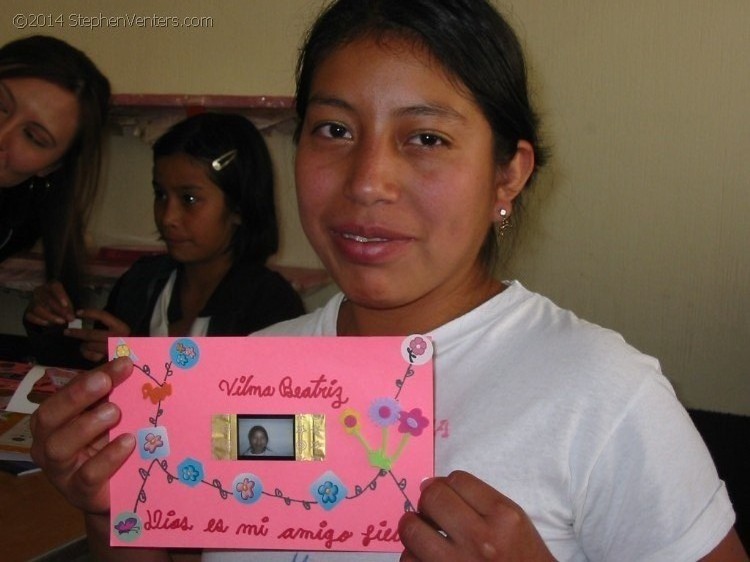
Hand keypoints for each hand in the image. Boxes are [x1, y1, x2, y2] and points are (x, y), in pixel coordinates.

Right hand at [24, 280, 74, 325]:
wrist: (47, 306)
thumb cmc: (60, 302)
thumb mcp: (66, 302)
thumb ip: (69, 309)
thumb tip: (71, 318)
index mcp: (51, 285)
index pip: (55, 287)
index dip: (60, 295)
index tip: (65, 305)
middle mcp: (40, 291)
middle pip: (48, 300)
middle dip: (60, 310)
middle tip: (69, 318)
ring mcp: (33, 300)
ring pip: (38, 308)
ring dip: (51, 316)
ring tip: (61, 321)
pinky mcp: (28, 310)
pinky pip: (30, 316)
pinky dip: (39, 321)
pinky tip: (49, 323)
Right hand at [30, 357, 135, 515]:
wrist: (118, 493)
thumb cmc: (108, 446)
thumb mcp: (107, 418)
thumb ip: (111, 394)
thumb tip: (128, 363)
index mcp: (53, 420)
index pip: (64, 393)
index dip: (88, 377)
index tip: (122, 363)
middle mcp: (48, 444)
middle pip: (49, 417)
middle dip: (77, 396)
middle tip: (105, 382)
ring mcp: (61, 471)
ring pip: (59, 446)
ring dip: (87, 425)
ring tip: (115, 412)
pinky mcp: (79, 492)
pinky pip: (88, 475)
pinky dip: (108, 457)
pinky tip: (128, 442)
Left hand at [64, 308, 131, 362]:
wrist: (132, 357)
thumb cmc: (123, 341)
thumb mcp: (118, 329)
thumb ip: (107, 324)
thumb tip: (85, 317)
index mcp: (121, 327)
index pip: (103, 316)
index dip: (89, 313)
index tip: (78, 313)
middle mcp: (117, 339)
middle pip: (91, 334)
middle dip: (77, 332)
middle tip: (66, 331)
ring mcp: (112, 351)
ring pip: (90, 346)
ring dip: (84, 344)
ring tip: (83, 344)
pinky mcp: (108, 361)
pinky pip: (91, 356)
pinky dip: (87, 354)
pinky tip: (88, 352)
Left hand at [398, 470, 555, 561]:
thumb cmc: (521, 555)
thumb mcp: (512, 521)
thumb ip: (477, 498)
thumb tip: (429, 485)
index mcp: (502, 516)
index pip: (457, 480)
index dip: (446, 484)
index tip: (445, 494)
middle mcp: (480, 539)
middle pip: (432, 498)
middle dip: (427, 501)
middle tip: (431, 512)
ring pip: (413, 530)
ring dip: (414, 528)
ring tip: (424, 533)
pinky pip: (409, 561)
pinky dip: (413, 556)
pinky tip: (426, 557)